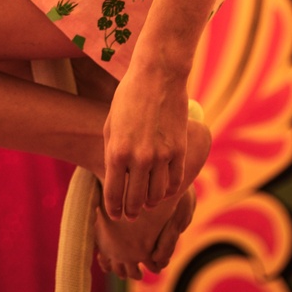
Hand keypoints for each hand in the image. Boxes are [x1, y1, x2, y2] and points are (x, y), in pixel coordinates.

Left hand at [101, 59, 189, 219]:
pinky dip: (168, 191)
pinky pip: (175, 182)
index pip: (113, 194)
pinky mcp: (179, 150)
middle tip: (131, 214)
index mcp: (117, 151)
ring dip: (150, 203)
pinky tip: (163, 190)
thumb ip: (113, 153)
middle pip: (136, 201)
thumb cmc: (129, 97)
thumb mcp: (111, 124)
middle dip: (131, 212)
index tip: (115, 216)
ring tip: (147, 203)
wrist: (158, 75)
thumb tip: (116, 179)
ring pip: (156, 196)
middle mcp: (139, 158)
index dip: (114, 210)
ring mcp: (161, 155)